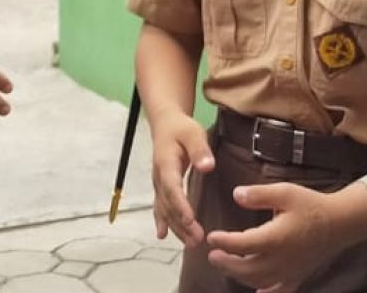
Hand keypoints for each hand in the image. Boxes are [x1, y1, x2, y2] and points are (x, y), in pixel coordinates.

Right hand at [150, 112, 214, 247]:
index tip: (191, 222)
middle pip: (168, 204)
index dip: (180, 206)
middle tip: (197, 240)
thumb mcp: (193, 133)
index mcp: (166, 163)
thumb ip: (200, 149)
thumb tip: (208, 166)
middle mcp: (159, 177)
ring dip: (176, 227)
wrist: (165, 122)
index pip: (172, 188)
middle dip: (181, 224)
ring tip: (190, 243)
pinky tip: (162, 235)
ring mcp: (158, 183)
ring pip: (164, 209)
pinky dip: (163, 221)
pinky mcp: (161, 186)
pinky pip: (160, 206)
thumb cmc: (181, 128)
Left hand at [206, 183, 362, 292]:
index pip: (243, 244)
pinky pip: (280, 290)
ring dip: (240, 276)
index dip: (224, 242)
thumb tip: (236, 195)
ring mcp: (290, 271)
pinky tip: (258, 292)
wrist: (341, 222)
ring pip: (260, 282)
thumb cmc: (312, 205)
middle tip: (212, 256)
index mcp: (276, 238)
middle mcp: (282, 259)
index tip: (211, 237)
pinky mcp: (298, 275)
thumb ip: (258, 194)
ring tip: (226, 265)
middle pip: (247, 269)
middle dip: (227, 264)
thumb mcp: (285, 192)